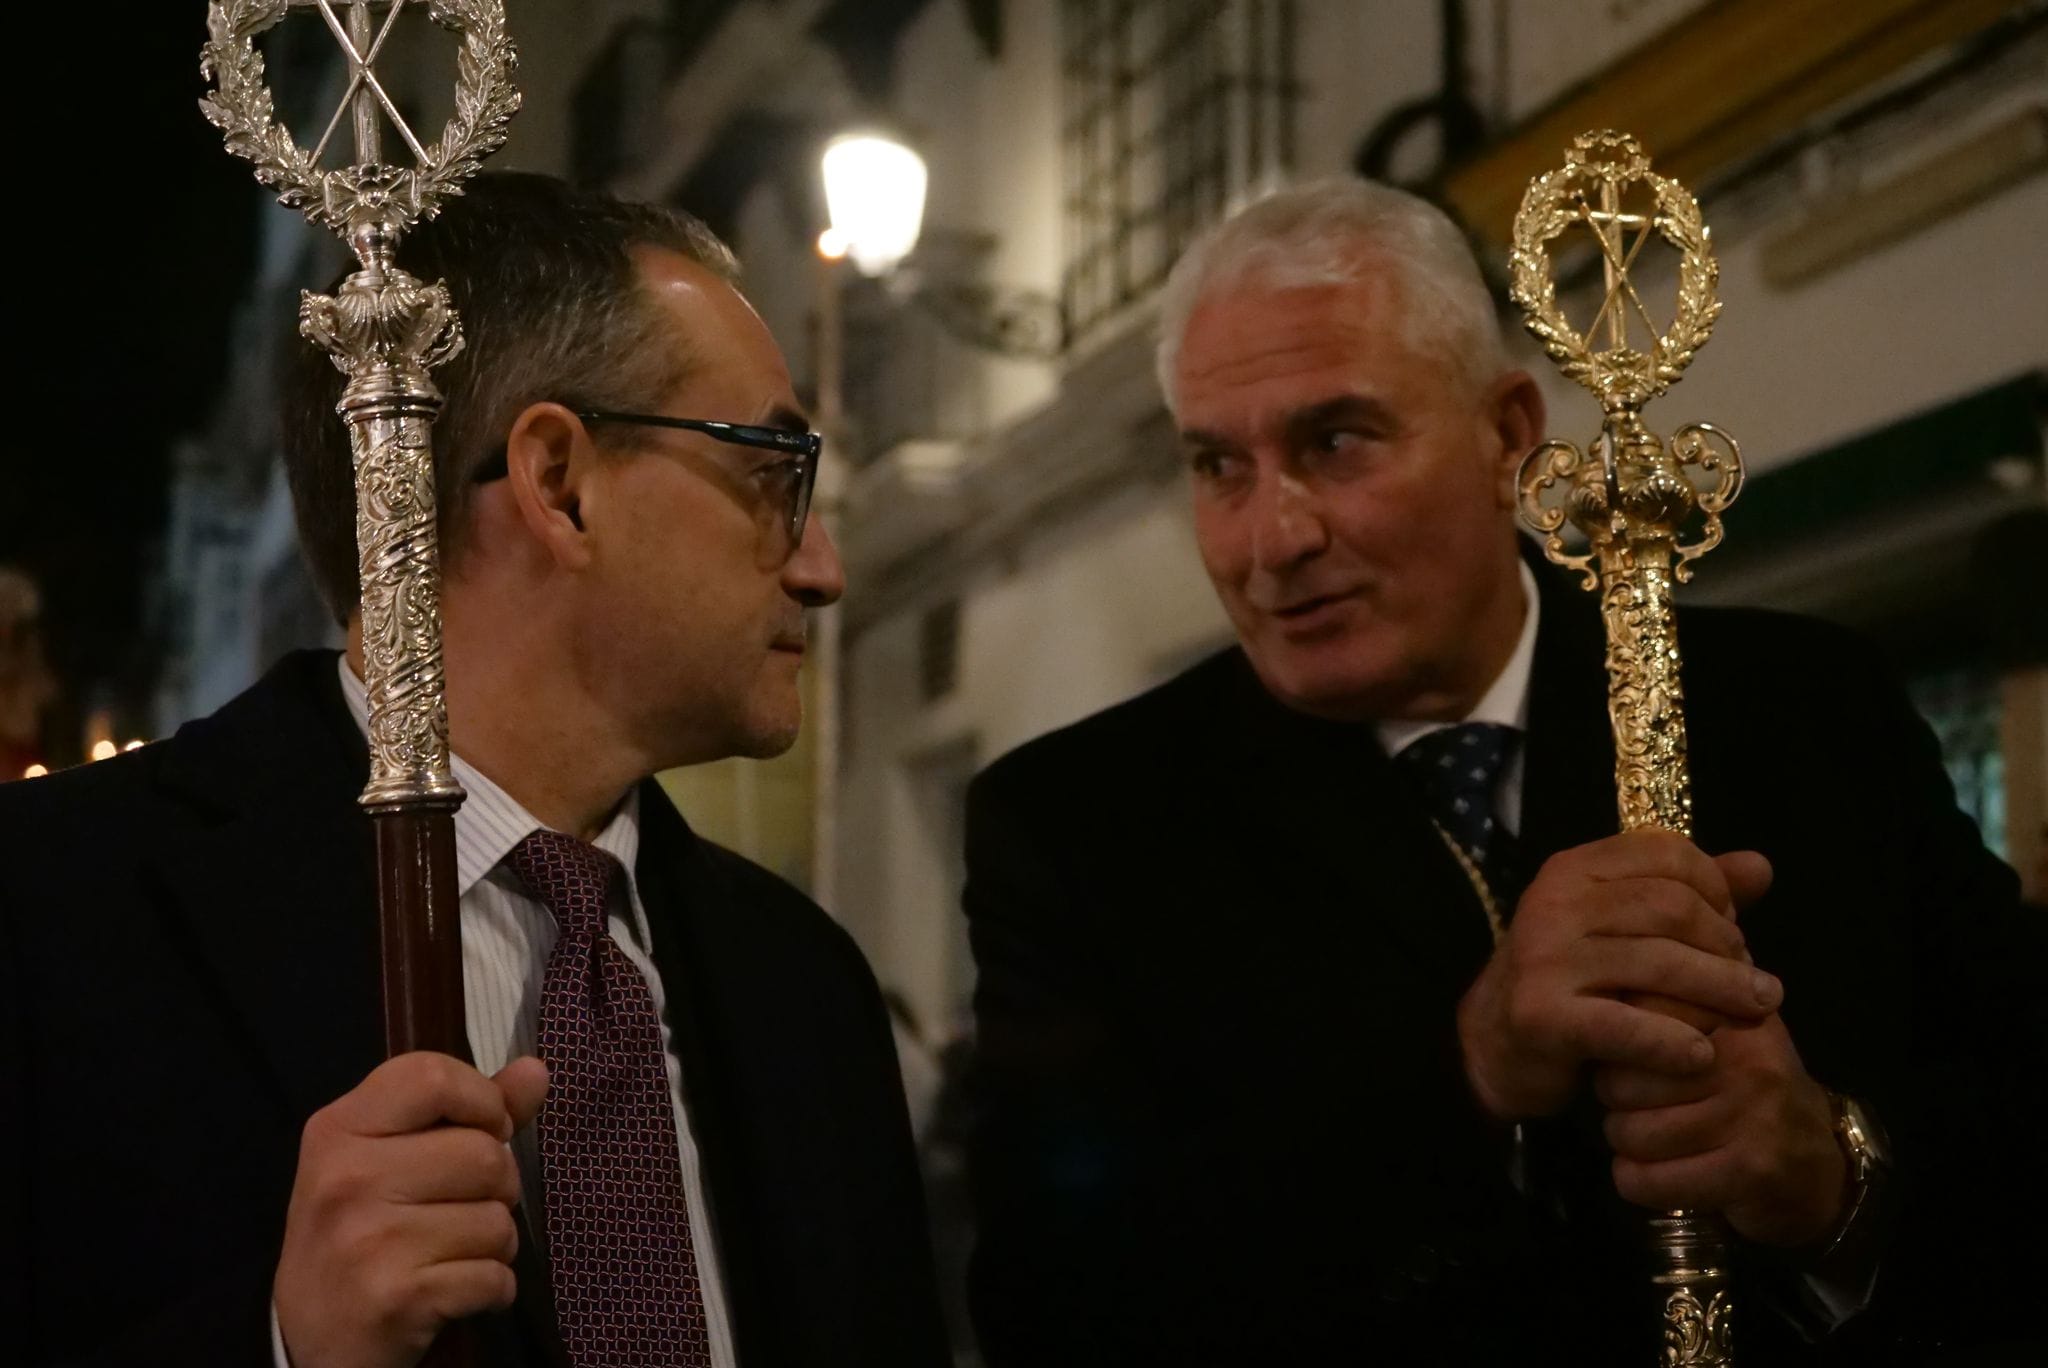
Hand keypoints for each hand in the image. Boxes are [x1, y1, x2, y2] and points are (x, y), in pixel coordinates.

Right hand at [274, 1052, 548, 1367]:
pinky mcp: (395, 1297)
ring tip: (455, 1252)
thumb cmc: (359, 1235)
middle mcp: (347, 1179)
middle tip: (465, 1207)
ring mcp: (368, 1239)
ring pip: (497, 1219)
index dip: (482, 1101)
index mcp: (339, 1130)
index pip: (432, 1076)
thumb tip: (536, 1070)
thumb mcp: (389, 1160)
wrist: (312, 1339)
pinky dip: (493, 1289)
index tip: (484, 1130)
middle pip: (484, 1154)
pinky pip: (495, 1276)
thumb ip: (467, 1112)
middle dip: (498, 1185)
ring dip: (495, 1242)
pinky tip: (456, 1289)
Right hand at [1457, 830, 1778, 1120]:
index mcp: (1572, 869)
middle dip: (1727, 943)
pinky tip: (1702, 1056)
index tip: (1734, 924)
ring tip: (1757, 1011)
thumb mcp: (1621, 927)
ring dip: (1722, 991)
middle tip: (1756, 980)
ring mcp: (1543, 958)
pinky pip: (1629, 1026)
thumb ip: (1689, 894)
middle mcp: (1553, 903)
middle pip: (1672, 907)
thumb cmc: (1572, 979)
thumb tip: (1761, 867)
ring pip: (1660, 964)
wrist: (1493, 1042)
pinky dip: (1675, 1042)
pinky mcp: (1542, 1016)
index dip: (1716, 886)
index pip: (1665, 853)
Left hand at [1598, 1013, 1847, 1247]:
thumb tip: (1602, 971)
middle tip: (1635, 1107)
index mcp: (1733, 1011)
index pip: (1638, 1014)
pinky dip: (1636, 1182)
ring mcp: (1753, 1114)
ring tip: (1647, 1139)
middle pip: (1622, 1080)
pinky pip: (1653, 1178)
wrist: (1816, 1168)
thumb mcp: (1719, 1033)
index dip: (1614, 1044)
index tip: (1625, 1056)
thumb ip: (1669, 999)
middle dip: (1613, 1101)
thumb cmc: (1748, 1093)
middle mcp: (1748, 1057)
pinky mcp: (1750, 1169)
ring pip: (1633, 1132)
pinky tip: (1647, 1175)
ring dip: (1625, 1146)